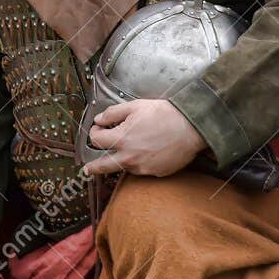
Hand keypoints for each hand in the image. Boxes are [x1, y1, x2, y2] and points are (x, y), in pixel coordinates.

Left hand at [82, 99, 205, 177]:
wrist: (191, 127)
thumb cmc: (164, 114)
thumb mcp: (134, 106)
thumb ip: (112, 113)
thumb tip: (98, 119)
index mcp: (122, 139)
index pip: (97, 141)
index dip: (94, 133)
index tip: (98, 129)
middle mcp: (130, 157)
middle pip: (104, 166)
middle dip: (93, 167)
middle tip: (87, 169)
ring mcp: (143, 167)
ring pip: (125, 167)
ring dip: (120, 161)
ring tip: (123, 152)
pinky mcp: (157, 173)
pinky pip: (142, 169)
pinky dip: (138, 163)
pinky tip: (144, 154)